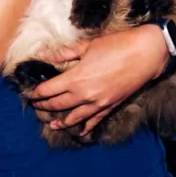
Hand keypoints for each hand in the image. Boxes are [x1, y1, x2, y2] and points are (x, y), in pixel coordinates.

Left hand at [27, 25, 169, 136]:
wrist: (146, 54)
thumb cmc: (117, 45)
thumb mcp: (88, 46)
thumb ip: (64, 54)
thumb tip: (44, 55)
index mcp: (76, 78)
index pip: (49, 90)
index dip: (36, 93)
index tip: (29, 94)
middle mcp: (85, 95)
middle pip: (58, 104)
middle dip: (45, 106)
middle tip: (35, 105)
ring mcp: (98, 103)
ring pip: (75, 117)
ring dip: (62, 121)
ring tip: (53, 124)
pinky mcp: (110, 106)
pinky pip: (95, 120)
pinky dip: (86, 127)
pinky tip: (80, 131)